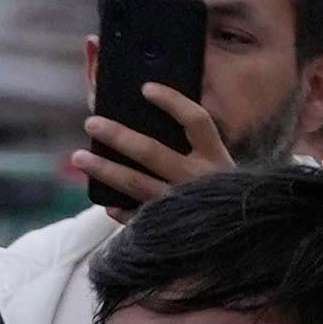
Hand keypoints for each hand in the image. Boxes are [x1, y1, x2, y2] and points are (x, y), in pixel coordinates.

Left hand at [70, 81, 226, 214]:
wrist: (244, 235)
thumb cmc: (229, 193)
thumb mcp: (222, 164)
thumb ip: (199, 145)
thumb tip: (155, 114)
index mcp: (216, 156)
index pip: (195, 120)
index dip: (172, 101)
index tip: (145, 88)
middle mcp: (198, 178)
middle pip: (152, 151)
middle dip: (118, 136)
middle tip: (91, 123)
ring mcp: (181, 204)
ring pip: (136, 183)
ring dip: (105, 170)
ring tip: (78, 157)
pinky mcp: (170, 229)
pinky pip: (138, 217)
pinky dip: (121, 210)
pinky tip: (106, 203)